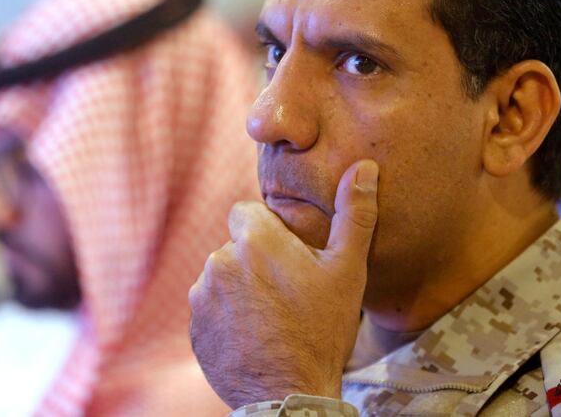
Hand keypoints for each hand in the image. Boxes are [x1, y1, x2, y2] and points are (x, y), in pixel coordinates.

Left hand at [189, 159, 378, 408]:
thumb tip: (365, 167)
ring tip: (271, 315)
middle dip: (256, 260)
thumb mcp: (347, 269)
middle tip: (287, 289)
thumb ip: (355, 214)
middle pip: (236, 245)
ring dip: (240, 288)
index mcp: (254, 238)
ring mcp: (202, 296)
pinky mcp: (195, 327)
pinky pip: (211, 308)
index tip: (288, 254)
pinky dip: (227, 316)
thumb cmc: (323, 328)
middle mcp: (219, 260)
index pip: (247, 211)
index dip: (268, 229)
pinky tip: (254, 334)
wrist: (290, 393)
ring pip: (222, 277)